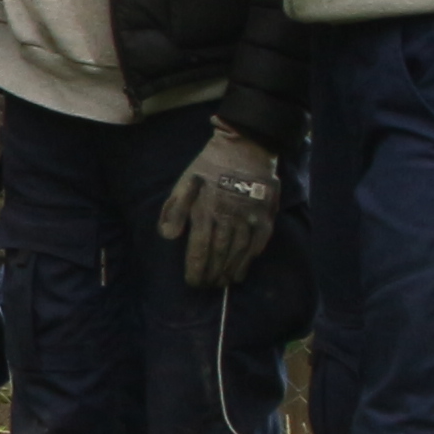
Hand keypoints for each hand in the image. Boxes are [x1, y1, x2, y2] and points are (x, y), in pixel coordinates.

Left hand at [154, 122, 282, 288]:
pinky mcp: (265, 216)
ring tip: (223, 283)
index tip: (193, 283)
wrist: (245, 146)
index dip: (195, 271)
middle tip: (207, 287)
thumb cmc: (209, 166)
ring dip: (230, 271)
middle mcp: (226, 219)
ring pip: (238, 253)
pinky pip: (258, 243)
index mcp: (204, 212)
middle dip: (211, 275)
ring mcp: (248, 218)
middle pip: (218, 256)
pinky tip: (243, 268)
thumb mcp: (183, 183)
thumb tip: (168, 236)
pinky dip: (250, 258)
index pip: (198, 251)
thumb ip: (175, 210)